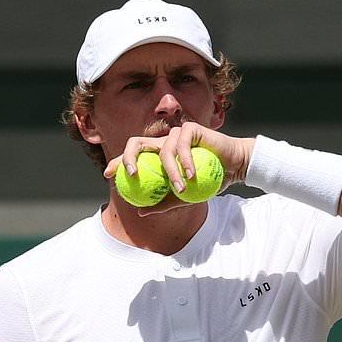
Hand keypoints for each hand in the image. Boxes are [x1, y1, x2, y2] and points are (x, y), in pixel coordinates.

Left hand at [103, 123, 254, 214]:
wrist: (234, 166)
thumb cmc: (208, 181)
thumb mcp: (184, 197)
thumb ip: (163, 203)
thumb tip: (140, 212)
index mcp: (157, 156)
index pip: (132, 156)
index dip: (117, 162)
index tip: (107, 175)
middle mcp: (163, 143)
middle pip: (135, 143)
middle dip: (127, 157)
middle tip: (131, 174)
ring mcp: (175, 134)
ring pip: (163, 151)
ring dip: (171, 173)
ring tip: (181, 189)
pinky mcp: (190, 129)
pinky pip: (182, 145)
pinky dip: (185, 162)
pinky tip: (191, 175)